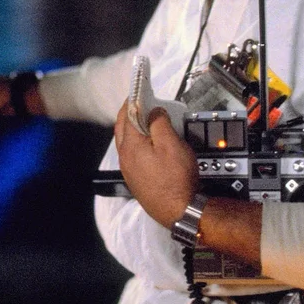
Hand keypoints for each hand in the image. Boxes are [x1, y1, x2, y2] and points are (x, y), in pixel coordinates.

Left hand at [114, 103, 198, 227]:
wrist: (180, 212)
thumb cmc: (176, 180)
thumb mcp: (172, 145)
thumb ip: (160, 124)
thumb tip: (154, 111)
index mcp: (130, 146)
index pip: (126, 116)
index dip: (132, 100)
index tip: (138, 91)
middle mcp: (125, 158)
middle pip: (123, 128)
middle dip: (130, 113)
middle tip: (142, 103)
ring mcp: (129, 170)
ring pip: (127, 142)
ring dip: (134, 129)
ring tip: (149, 121)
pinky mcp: (136, 180)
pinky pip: (133, 155)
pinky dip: (138, 143)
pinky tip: (151, 143)